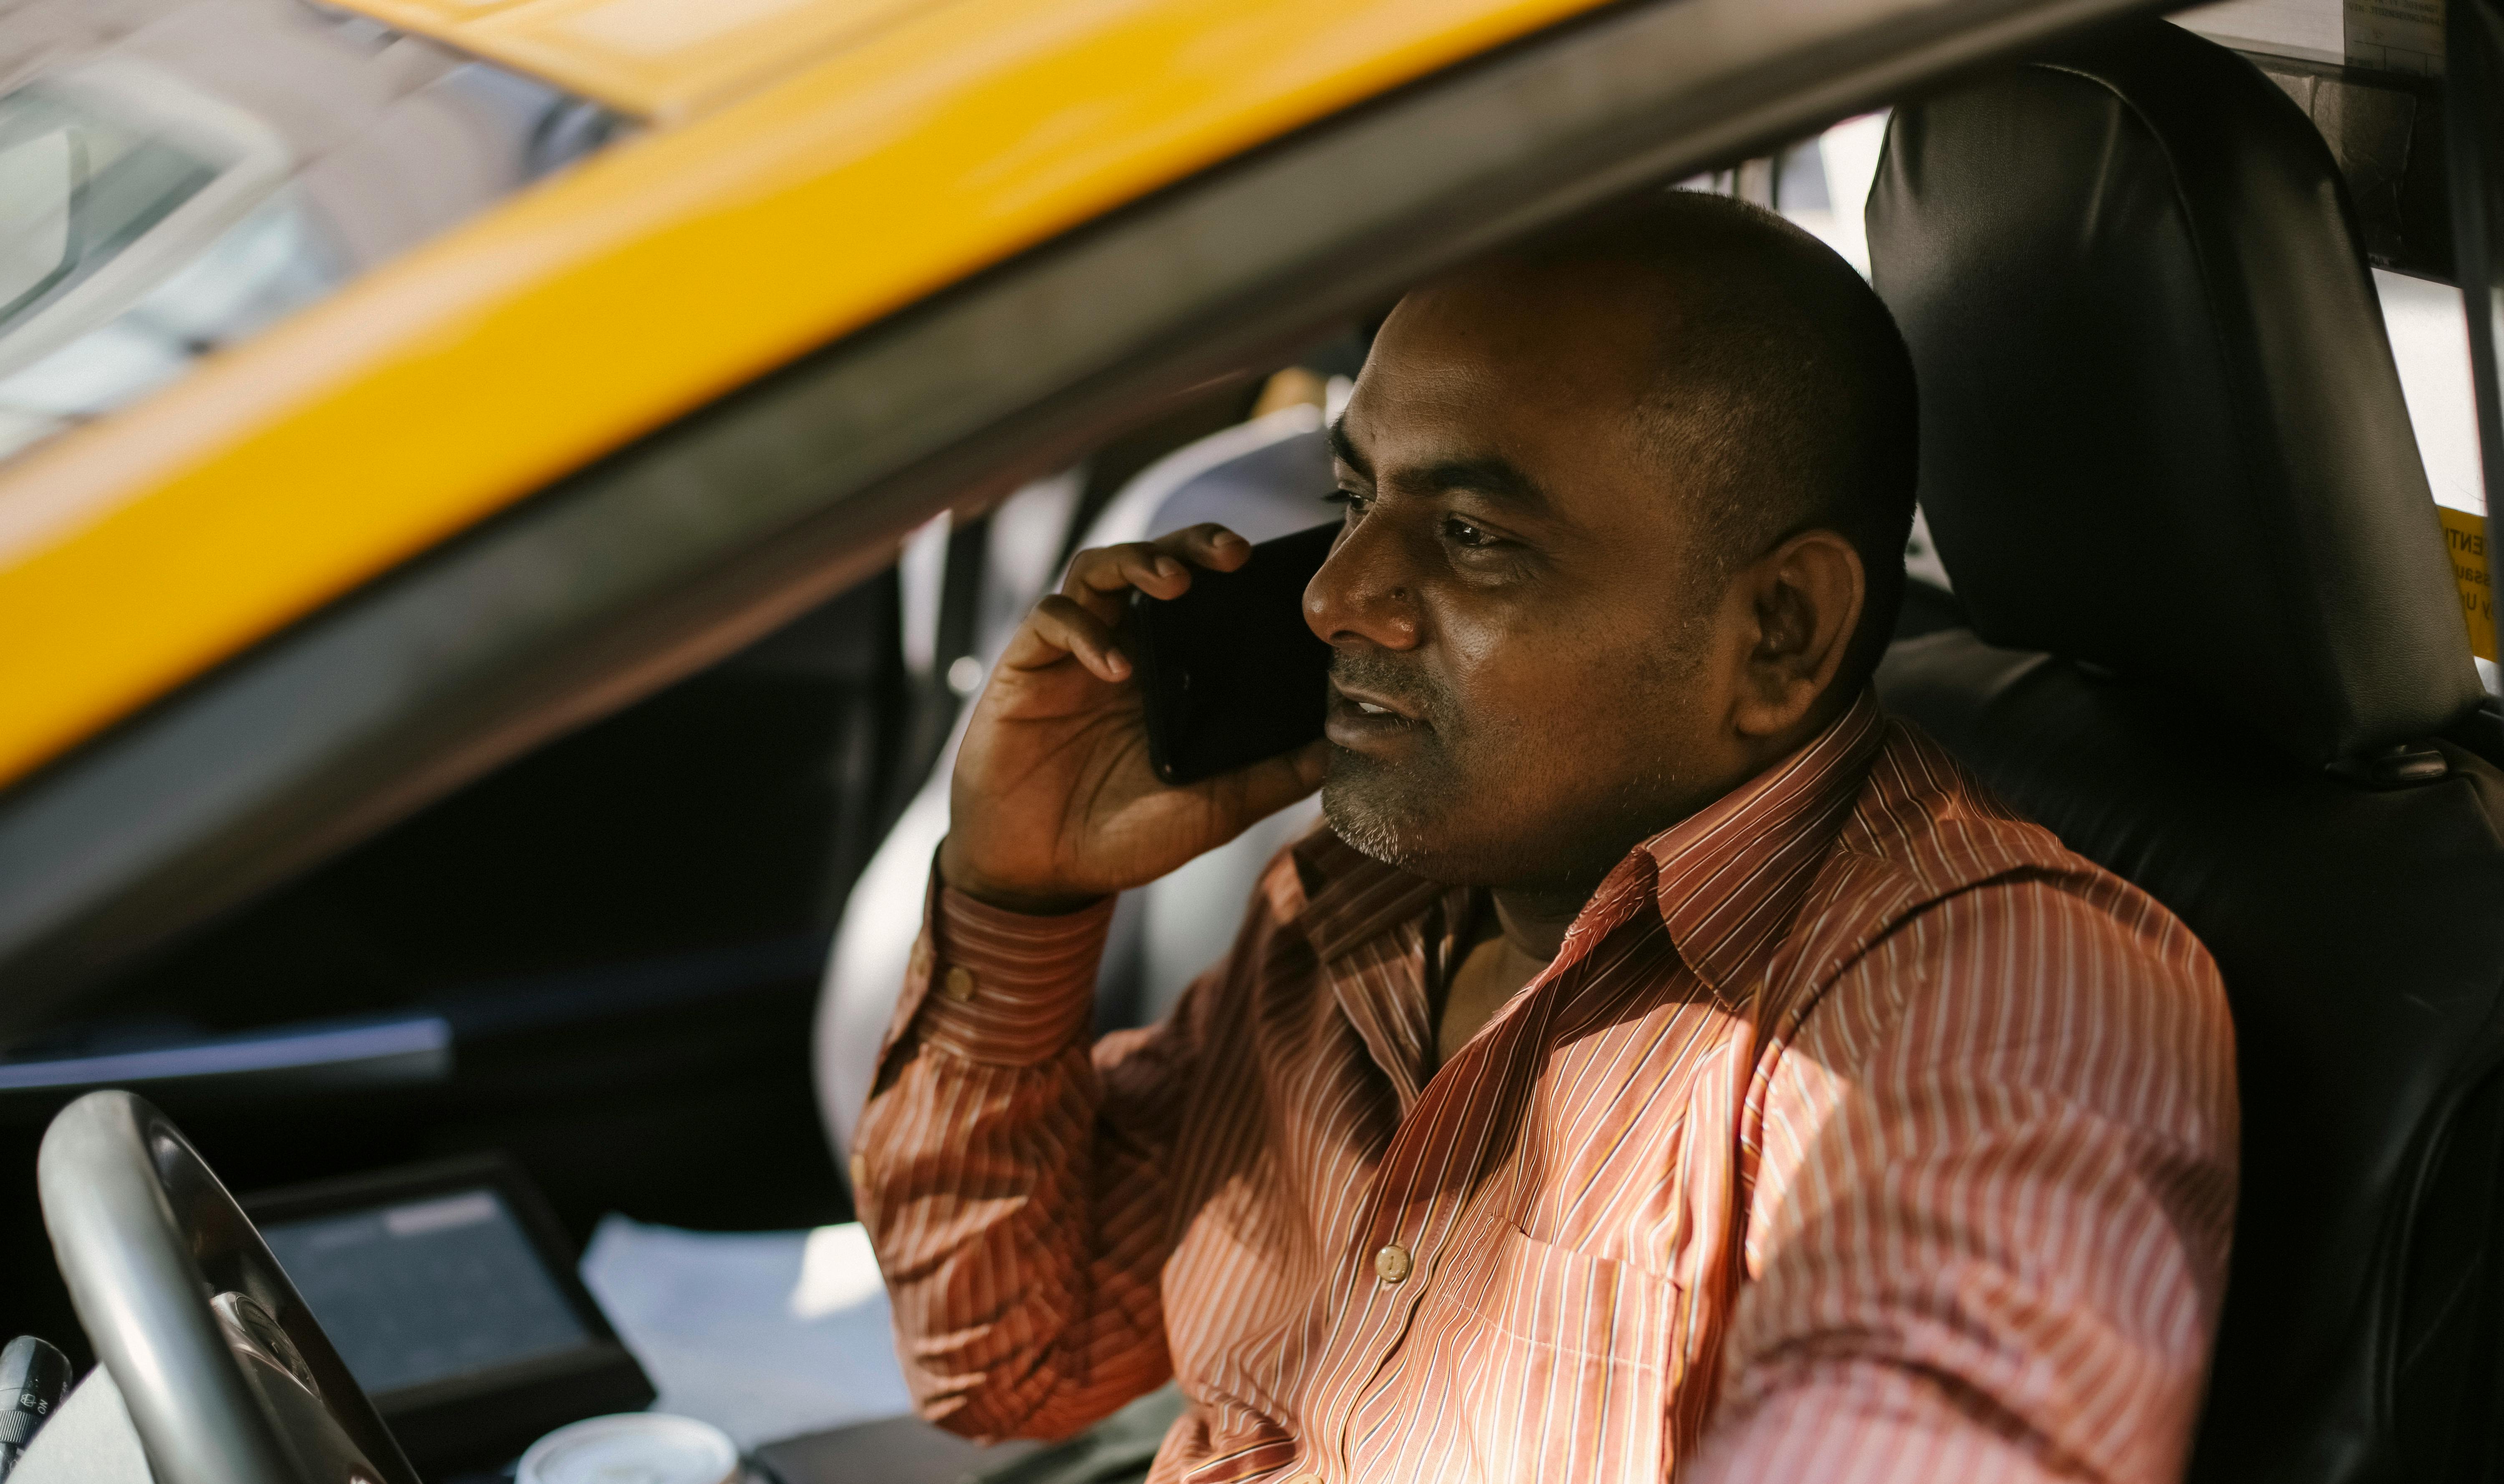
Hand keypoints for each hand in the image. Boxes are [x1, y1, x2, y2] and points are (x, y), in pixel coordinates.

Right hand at [940, 524, 1329, 913]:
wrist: (1041, 874)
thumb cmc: (1125, 839)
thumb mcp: (1216, 810)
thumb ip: (1275, 776)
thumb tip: (1344, 747)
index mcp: (1171, 672)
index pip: (1205, 597)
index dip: (1233, 573)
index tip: (1278, 571)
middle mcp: (1124, 648)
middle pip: (1155, 562)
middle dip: (1192, 545)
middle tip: (1233, 554)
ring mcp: (1074, 653)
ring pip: (1100, 570)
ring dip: (1138, 563)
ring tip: (1173, 583)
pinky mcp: (1027, 665)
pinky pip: (1053, 618)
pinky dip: (1085, 631)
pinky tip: (1116, 666)